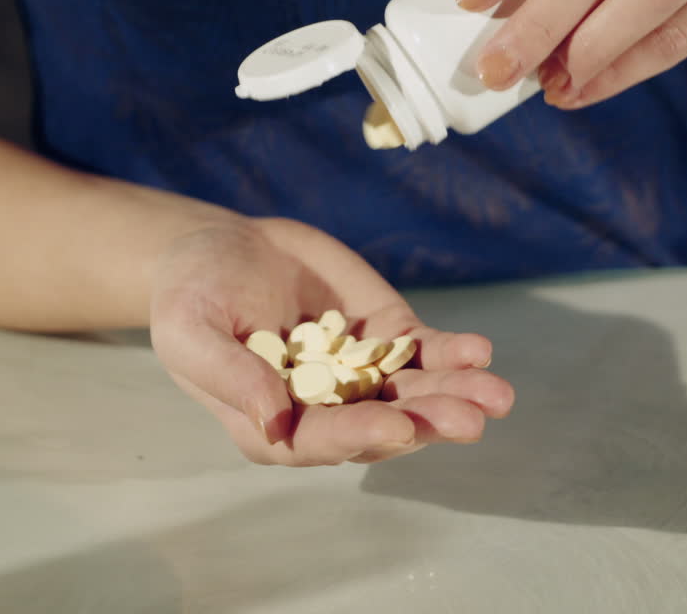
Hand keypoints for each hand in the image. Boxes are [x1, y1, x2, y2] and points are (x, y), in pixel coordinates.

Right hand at [149, 217, 512, 465]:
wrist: (219, 247)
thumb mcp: (190, 330)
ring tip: (496, 394)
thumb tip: (272, 420)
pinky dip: (454, 354)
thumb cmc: (191, 294)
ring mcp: (361, 374)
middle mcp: (325, 409)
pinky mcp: (386, 335)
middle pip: (384, 426)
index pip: (320, 441)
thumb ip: (229, 375)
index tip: (394, 428)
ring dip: (456, 396)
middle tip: (470, 419)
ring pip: (416, 394)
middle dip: (428, 423)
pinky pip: (426, 351)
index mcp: (273, 424)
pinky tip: (480, 351)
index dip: (357, 436)